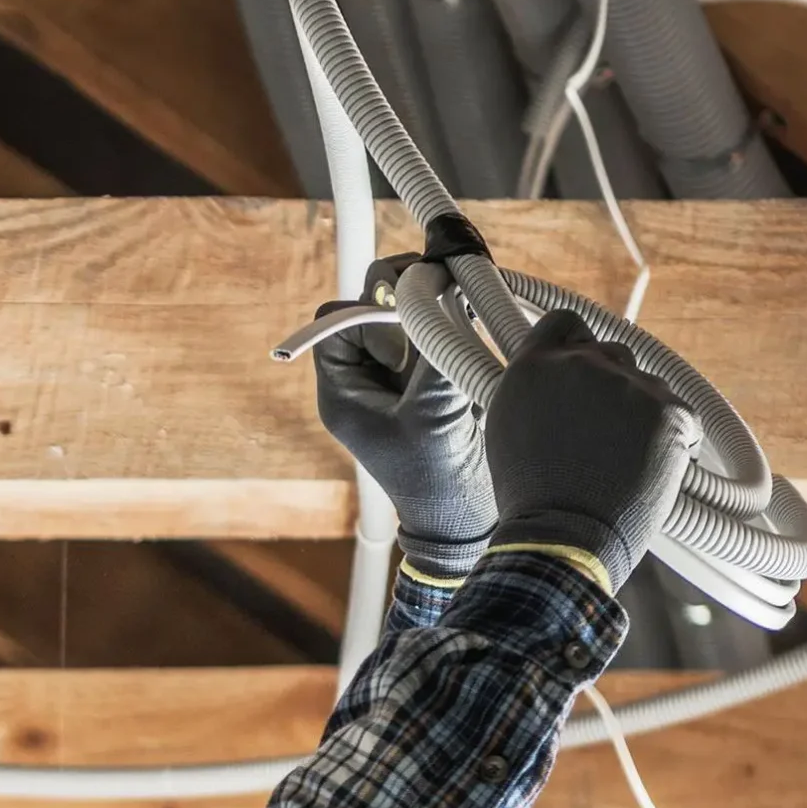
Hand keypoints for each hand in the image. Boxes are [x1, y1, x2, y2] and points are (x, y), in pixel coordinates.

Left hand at [312, 253, 495, 577]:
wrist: (466, 517)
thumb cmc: (438, 479)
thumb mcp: (435, 411)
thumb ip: (433, 349)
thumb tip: (442, 289)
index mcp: (344, 393)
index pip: (335, 324)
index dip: (368, 312)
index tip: (406, 327)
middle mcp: (364, 379)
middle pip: (367, 307)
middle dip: (401, 293)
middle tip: (439, 291)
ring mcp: (396, 376)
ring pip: (401, 312)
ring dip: (429, 300)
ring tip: (460, 303)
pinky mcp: (427, 375)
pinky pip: (430, 327)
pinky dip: (449, 315)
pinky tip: (471, 316)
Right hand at [483, 309, 700, 590]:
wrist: (565, 539)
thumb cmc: (533, 502)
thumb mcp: (510, 432)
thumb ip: (535, 392)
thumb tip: (556, 376)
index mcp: (534, 367)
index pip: (564, 323)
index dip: (575, 344)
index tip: (582, 365)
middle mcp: (582, 363)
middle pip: (612, 352)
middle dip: (612, 387)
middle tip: (604, 435)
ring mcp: (629, 384)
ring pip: (648, 385)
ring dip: (641, 414)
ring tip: (622, 465)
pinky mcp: (669, 410)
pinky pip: (681, 415)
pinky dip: (674, 441)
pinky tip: (650, 472)